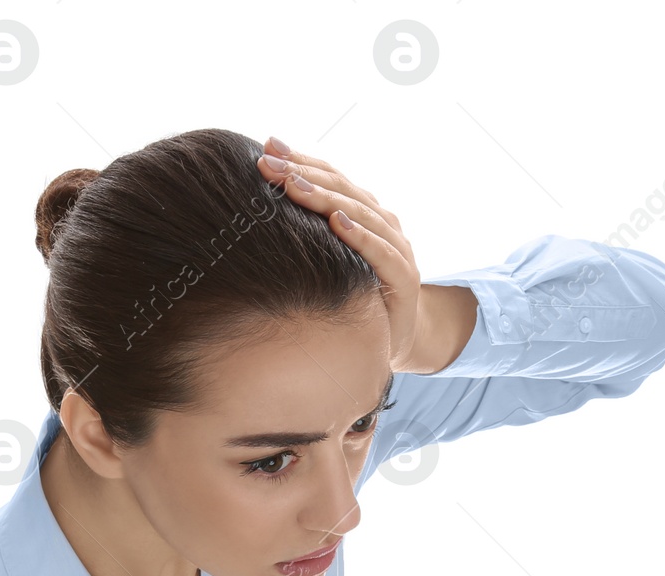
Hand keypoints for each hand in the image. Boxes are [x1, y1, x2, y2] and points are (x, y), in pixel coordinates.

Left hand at [256, 136, 475, 374]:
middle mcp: (380, 222)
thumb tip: (260, 206)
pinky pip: (381, 252)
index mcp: (361, 213)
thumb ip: (307, 232)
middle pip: (341, 189)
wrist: (392, 339)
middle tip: (268, 162)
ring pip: (359, 213)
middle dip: (303, 173)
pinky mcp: (404, 277)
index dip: (301, 161)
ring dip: (324, 197)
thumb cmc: (353, 296)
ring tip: (293, 184)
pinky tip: (338, 223)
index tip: (266, 147)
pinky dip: (361, 236)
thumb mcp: (327, 261)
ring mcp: (396, 246)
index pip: (330, 178)